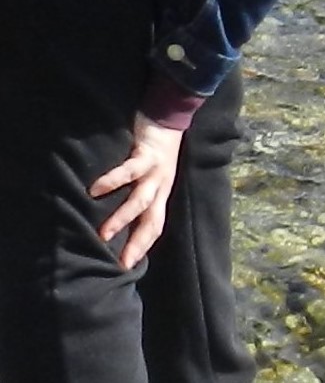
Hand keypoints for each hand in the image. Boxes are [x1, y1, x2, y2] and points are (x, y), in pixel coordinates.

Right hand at [90, 118, 183, 272]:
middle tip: (120, 262)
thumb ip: (136, 191)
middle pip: (152, 221)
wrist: (170, 116)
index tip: (127, 266)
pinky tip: (95, 190)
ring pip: (141, 201)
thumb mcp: (150, 174)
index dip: (143, 246)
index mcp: (160, 193)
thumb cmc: (154, 148)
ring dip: (122, 218)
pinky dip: (113, 180)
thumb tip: (114, 213)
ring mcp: (156, 172)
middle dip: (137, 243)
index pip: (154, 226)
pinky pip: (129, 170)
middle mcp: (161, 187)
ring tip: (104, 234)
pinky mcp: (147, 155)